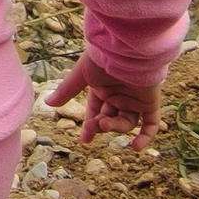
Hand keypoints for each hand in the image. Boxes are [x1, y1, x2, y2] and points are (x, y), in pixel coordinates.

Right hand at [45, 58, 161, 149]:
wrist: (125, 51)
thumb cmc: (101, 60)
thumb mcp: (80, 76)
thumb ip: (66, 91)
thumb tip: (47, 103)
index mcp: (103, 89)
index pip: (96, 112)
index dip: (90, 126)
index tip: (85, 140)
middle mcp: (119, 96)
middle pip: (110, 118)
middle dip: (101, 125)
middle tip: (95, 126)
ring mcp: (135, 100)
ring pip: (126, 122)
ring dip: (116, 126)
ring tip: (106, 123)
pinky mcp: (150, 102)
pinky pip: (151, 124)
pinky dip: (146, 137)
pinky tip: (135, 147)